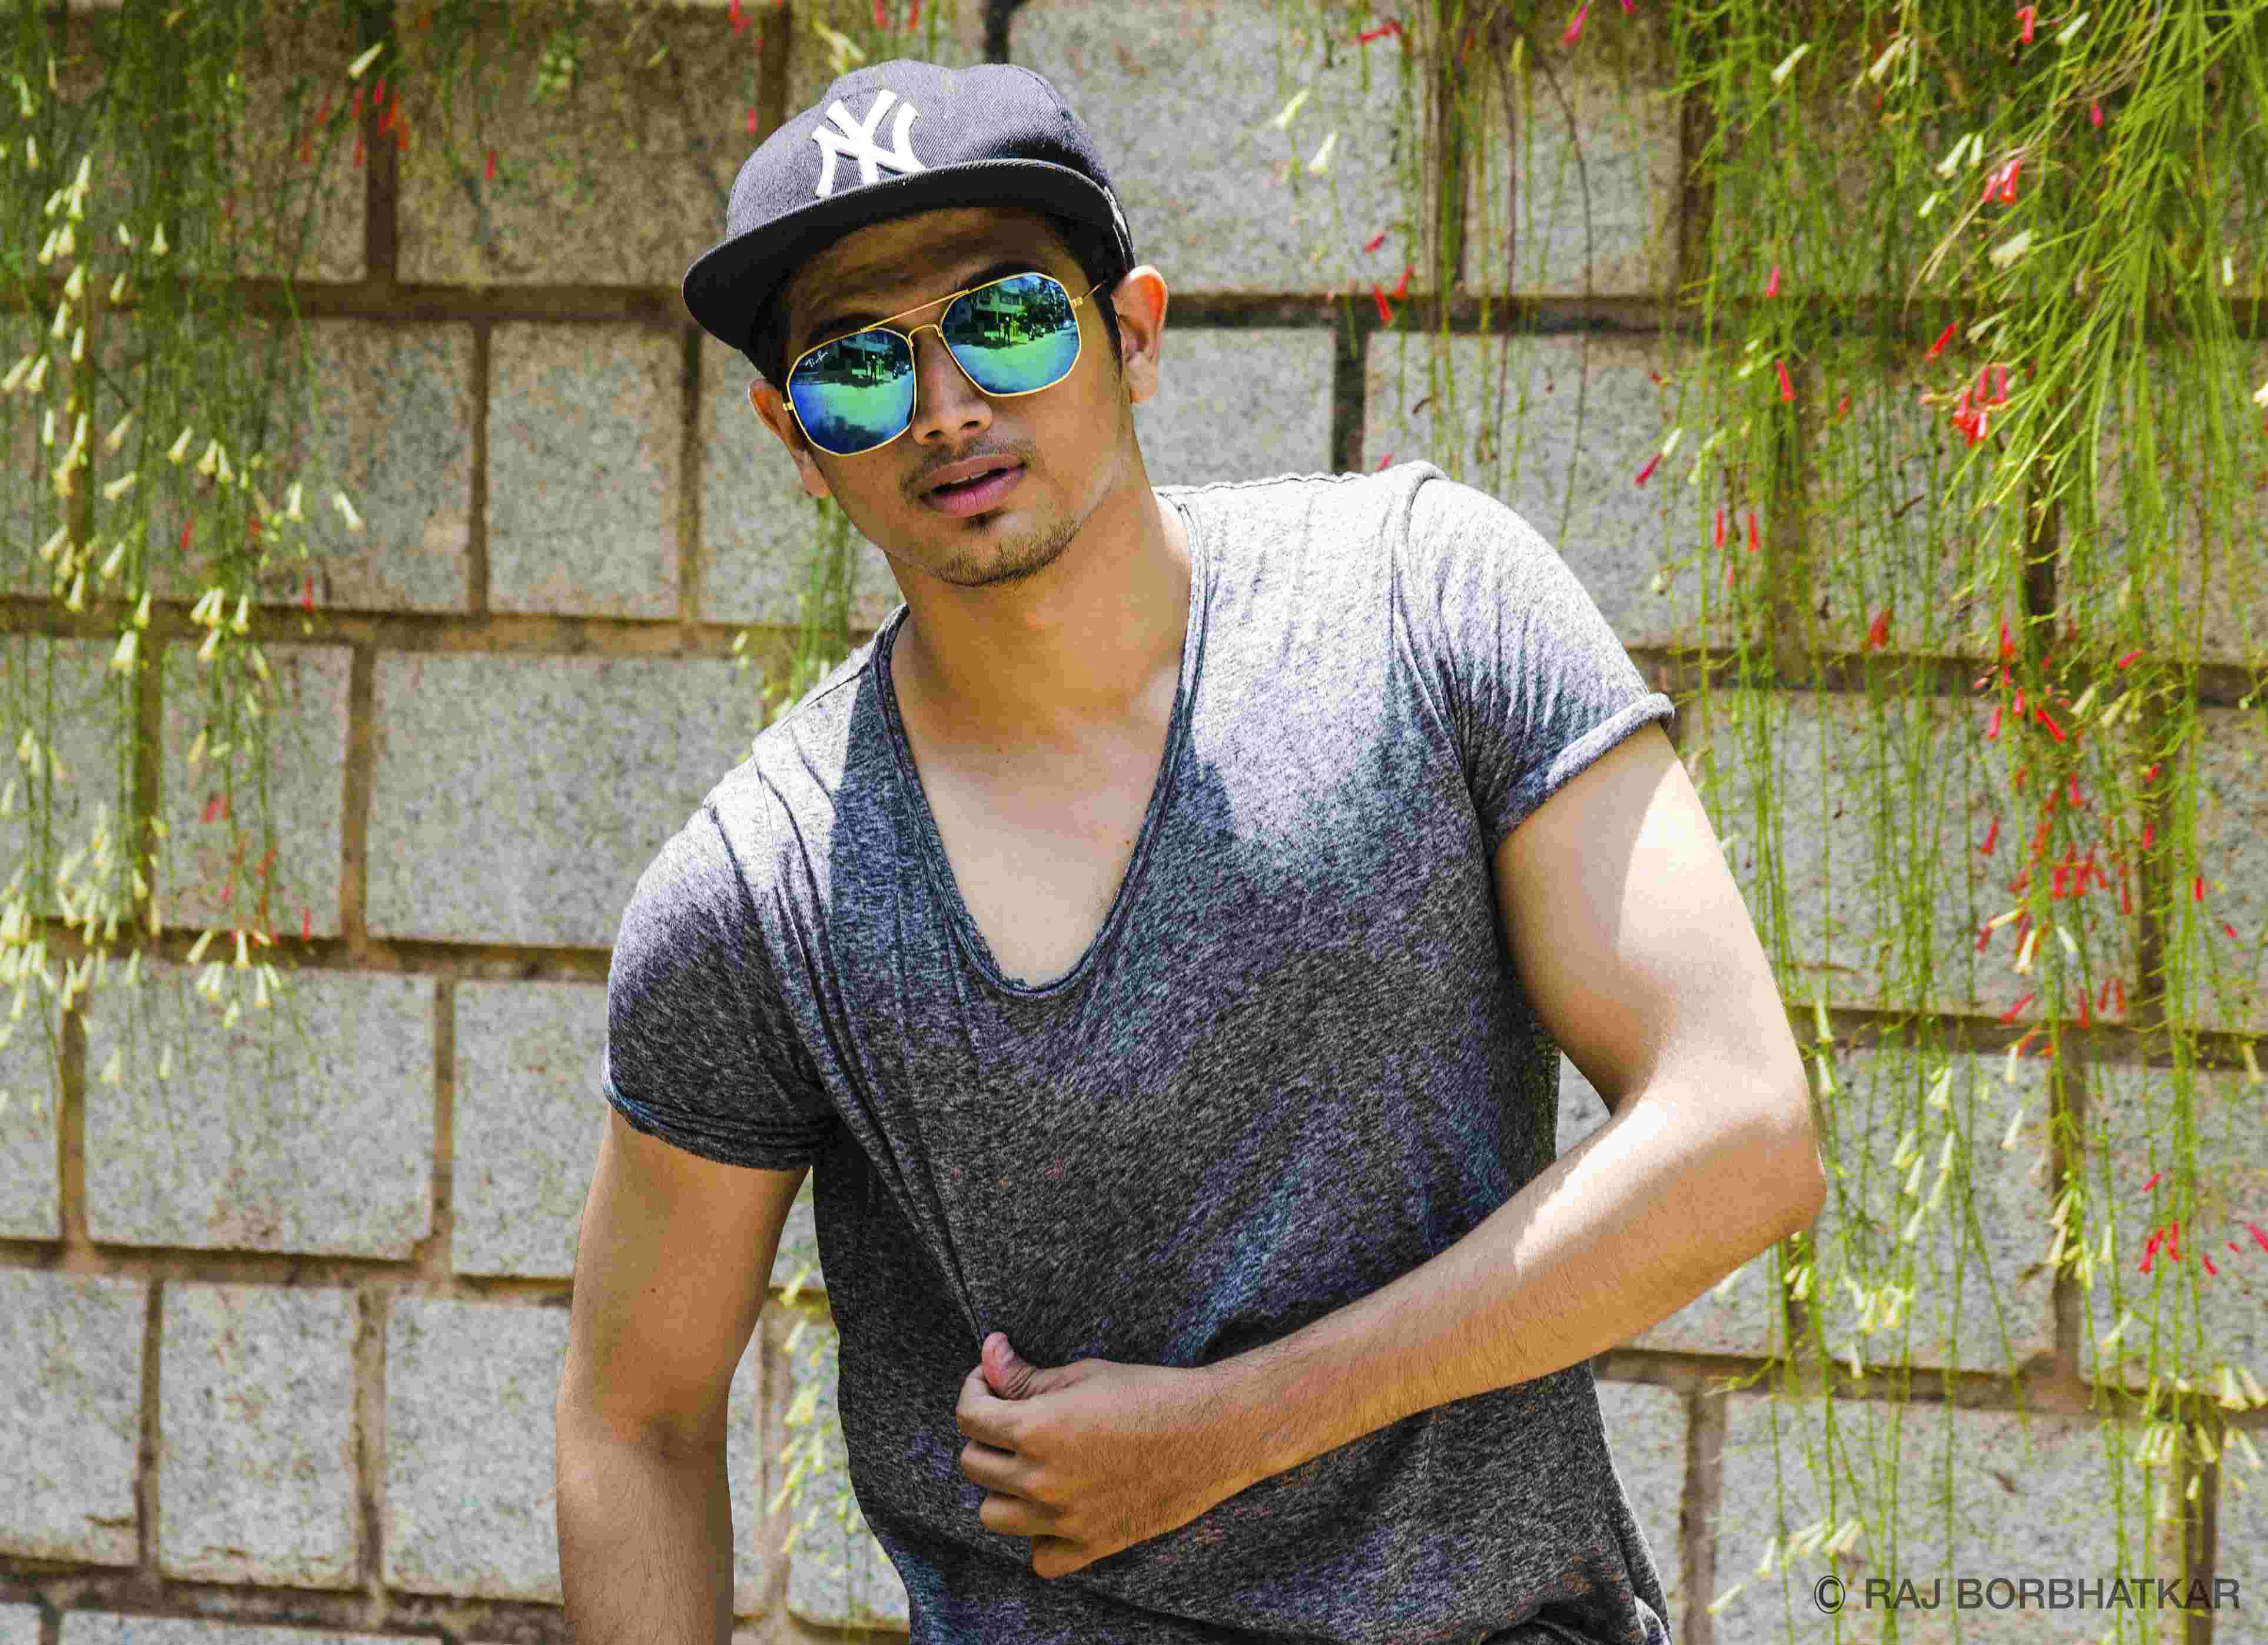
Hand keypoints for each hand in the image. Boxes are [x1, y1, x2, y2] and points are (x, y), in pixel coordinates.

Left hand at [956, 1331, 1251, 1579]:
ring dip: (1002, 1488)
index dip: (974, 1390)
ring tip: (1026, 1465)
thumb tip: (988, 1353)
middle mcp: (1041, 1480)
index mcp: (1036, 1430)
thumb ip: (1027, 1375)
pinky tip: (1053, 1510)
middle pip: (973, 1464)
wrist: (1211, 1433)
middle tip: (1011, 1418)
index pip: (969, 1417)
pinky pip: (1039, 1558)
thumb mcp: (1083, 1374)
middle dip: (984, 1435)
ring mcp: (1064, 1519)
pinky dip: (1038, 1538)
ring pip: (993, 1515)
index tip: (990, 1383)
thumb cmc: (1150, 1394)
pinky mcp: (1091, 1545)